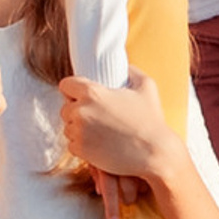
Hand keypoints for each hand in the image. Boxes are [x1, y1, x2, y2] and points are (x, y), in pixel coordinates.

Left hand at [60, 67, 175, 182]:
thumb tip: (125, 65)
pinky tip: (100, 146)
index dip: (73, 90)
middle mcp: (81, 111)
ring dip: (79, 130)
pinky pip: (72, 145)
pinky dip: (83, 147)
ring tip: (101, 134)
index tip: (80, 96)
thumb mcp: (147, 87)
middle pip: (65, 108)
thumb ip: (132, 71)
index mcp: (92, 93)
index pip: (66, 85)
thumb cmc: (151, 121)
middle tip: (96, 118)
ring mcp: (78, 131)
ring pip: (68, 128)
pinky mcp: (80, 150)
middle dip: (77, 112)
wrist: (154, 154)